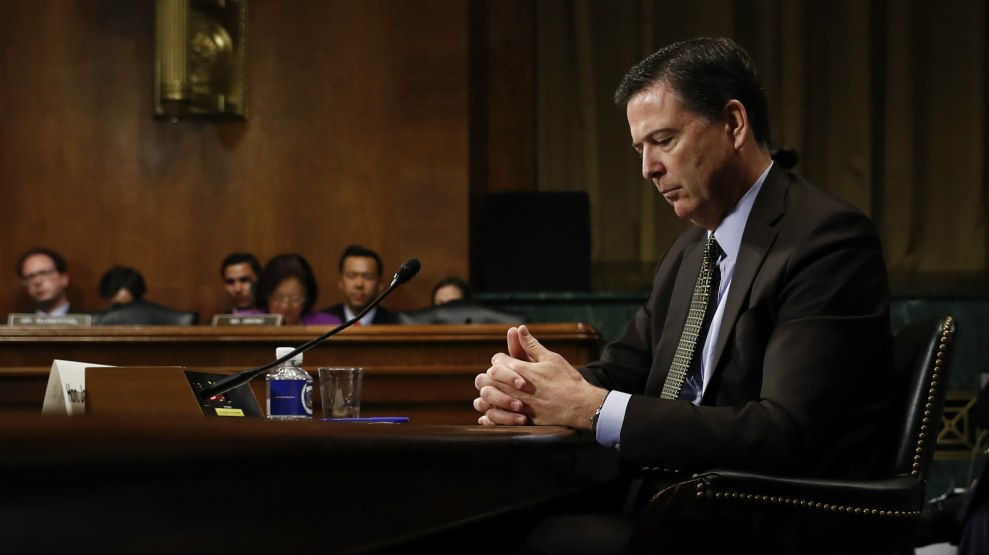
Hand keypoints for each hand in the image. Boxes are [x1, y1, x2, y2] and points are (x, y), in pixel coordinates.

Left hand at [473, 325, 604, 428]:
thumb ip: (531, 345)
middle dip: (489, 377)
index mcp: (521, 370)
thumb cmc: (567, 380)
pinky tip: (495, 411)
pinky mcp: (519, 419)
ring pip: (488, 398)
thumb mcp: (551, 358)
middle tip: (495, 378)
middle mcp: (514, 387)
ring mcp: (516, 405)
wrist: (580, 406)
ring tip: (493, 394)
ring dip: (488, 394)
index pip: (496, 361)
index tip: (505, 363)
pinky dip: (492, 414)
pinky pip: (496, 418)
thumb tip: (520, 329)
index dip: (499, 360)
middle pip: (487, 379)